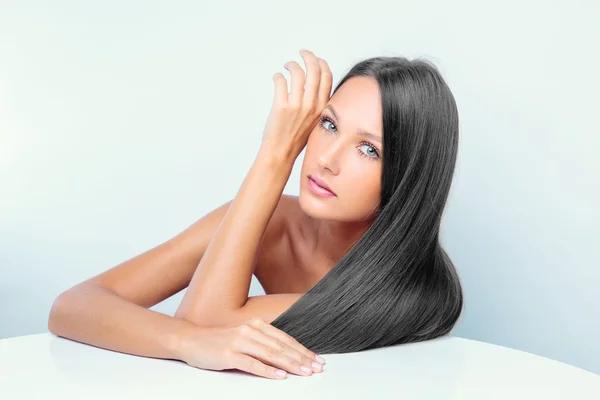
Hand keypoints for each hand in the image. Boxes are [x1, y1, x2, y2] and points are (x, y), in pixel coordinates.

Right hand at [176, 318, 324, 379]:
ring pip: (271, 354)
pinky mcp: (229, 354)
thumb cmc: (218, 342)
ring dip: (290, 364)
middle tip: (317, 367)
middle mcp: (250, 331)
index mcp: (256, 325)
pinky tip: (280, 376)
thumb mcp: (243, 337)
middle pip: (282, 347)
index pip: (285, 339)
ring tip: (305, 372)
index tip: (317, 359)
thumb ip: (262, 342)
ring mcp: (239, 342)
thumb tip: (286, 354)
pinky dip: (268, 370)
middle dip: (302, 358)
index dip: (303, 350)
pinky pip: (252, 364)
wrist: (190, 339)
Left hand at [259, 49, 332, 163]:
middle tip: (302, 52)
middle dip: (308, 56)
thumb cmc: (296, 139)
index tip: (316, 59)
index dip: (321, 64)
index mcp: (322, 107)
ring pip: (297, 72)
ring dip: (291, 65)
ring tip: (287, 66)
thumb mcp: (315, 121)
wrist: (281, 153)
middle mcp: (311, 105)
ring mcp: (296, 105)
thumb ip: (316, 104)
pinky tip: (277, 78)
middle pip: (314, 70)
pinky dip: (278, 76)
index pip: (327, 77)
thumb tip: (313, 85)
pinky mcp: (281, 106)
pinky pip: (280, 81)